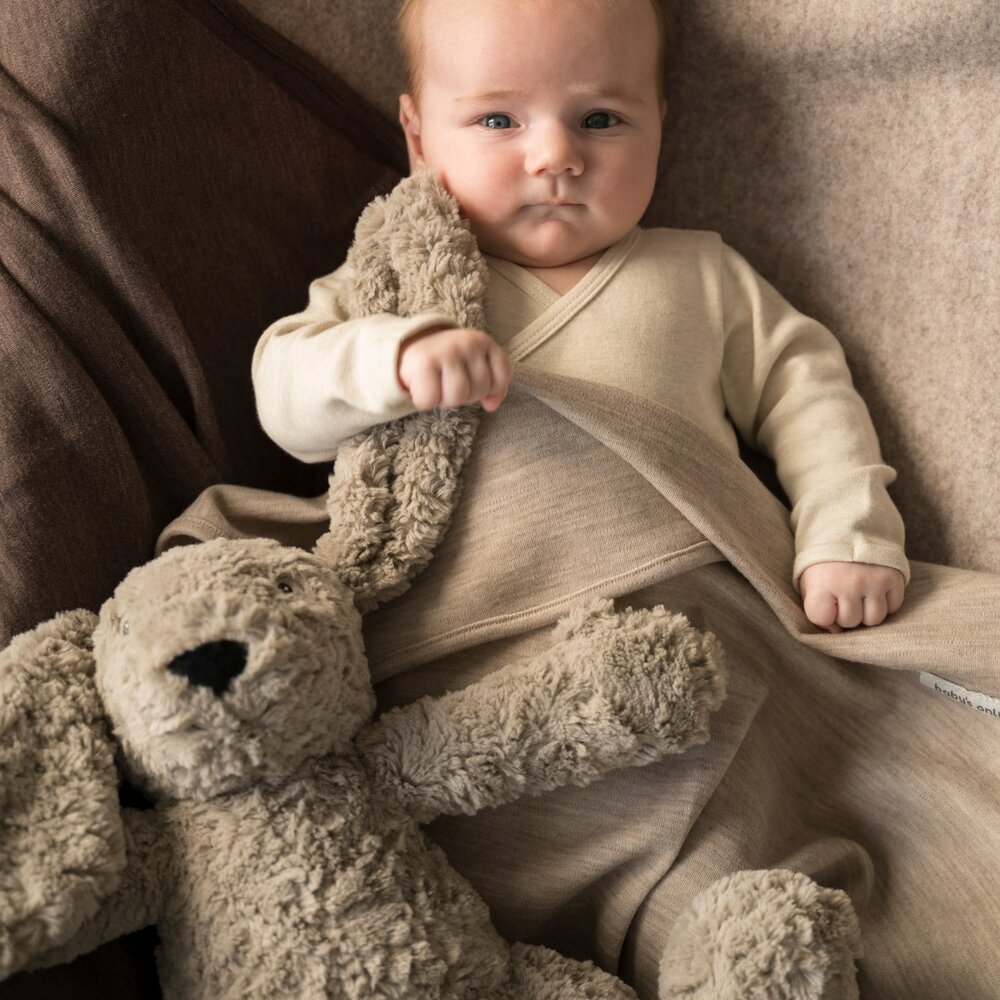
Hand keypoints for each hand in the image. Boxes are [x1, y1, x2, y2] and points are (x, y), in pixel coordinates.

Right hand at [397, 325, 512, 412]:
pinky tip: (421, 386)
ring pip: (457, 396)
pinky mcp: (424, 363)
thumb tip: (491, 406)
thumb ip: (493, 385)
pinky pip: (432, 400)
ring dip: (445, 400)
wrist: (408, 349)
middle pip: (479, 390)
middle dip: (464, 394)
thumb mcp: (474, 366)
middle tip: (448, 381)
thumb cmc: (447, 364)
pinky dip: (424, 401)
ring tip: (437, 385)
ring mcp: (446, 351)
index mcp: (483, 341)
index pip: (502, 377)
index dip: (490, 388)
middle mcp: (467, 343)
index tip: (472, 381)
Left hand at [799, 561, 904, 631]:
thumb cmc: (825, 566)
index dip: (823, 615)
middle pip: (850, 621)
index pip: (822, 617)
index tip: (824, 603)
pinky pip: (893, 607)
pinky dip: (886, 603)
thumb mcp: (809, 582)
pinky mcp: (893, 578)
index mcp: (822, 583)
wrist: (849, 532)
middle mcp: (849, 583)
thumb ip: (817, 609)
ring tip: (859, 595)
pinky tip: (874, 589)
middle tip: (843, 596)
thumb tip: (837, 631)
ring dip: (867, 612)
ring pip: (874, 619)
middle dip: (846, 614)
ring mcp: (873, 581)